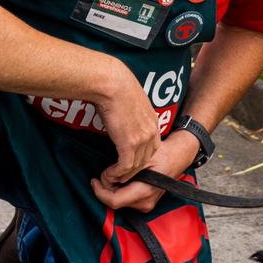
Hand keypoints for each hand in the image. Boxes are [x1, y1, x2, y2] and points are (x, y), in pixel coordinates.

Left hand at [91, 129, 200, 211]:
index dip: (99, 191)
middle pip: (114, 200)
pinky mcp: (144, 203)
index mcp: (144, 192)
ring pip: (118, 200)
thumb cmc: (162, 154)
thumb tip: (107, 176)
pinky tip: (124, 177)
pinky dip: (120, 188)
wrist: (177, 157)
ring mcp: (145, 205)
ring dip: (113, 186)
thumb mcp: (141, 157)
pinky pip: (125, 198)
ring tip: (118, 171)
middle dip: (106, 186)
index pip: (114, 201)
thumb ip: (122, 168)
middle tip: (109, 171)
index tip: (93, 180)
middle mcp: (144, 203)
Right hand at [92, 63, 162, 182]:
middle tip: (120, 175)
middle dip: (133, 170)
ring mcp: (142, 139)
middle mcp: (151, 131)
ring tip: (112, 177)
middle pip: (146, 159)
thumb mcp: (132, 101)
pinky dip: (117, 173)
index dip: (142, 156)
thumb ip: (133, 113)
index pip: (153, 146)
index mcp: (153, 121)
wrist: (113, 85)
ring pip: (136, 166)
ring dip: (123, 174)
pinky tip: (108, 174)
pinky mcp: (129, 144)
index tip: (130, 161)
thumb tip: (122, 116)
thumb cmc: (117, 87)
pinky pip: (125, 166)